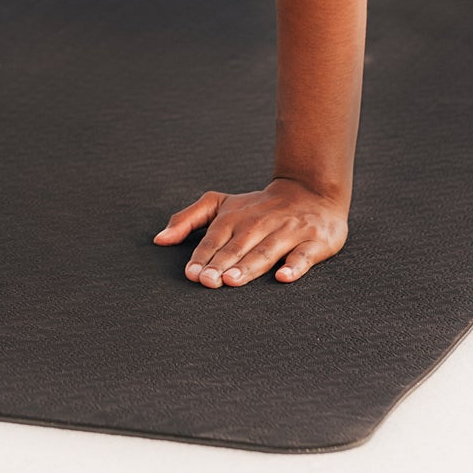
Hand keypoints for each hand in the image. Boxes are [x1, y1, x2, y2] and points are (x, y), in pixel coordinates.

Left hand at [153, 177, 347, 286]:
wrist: (311, 191)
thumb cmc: (258, 207)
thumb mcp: (222, 205)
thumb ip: (189, 219)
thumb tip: (159, 239)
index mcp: (236, 216)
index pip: (215, 238)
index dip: (203, 256)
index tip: (192, 274)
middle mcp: (260, 223)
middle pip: (238, 246)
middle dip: (222, 264)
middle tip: (207, 282)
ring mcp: (287, 231)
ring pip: (266, 251)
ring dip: (249, 265)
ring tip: (232, 280)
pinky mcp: (313, 241)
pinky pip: (303, 255)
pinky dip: (294, 266)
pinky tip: (283, 277)